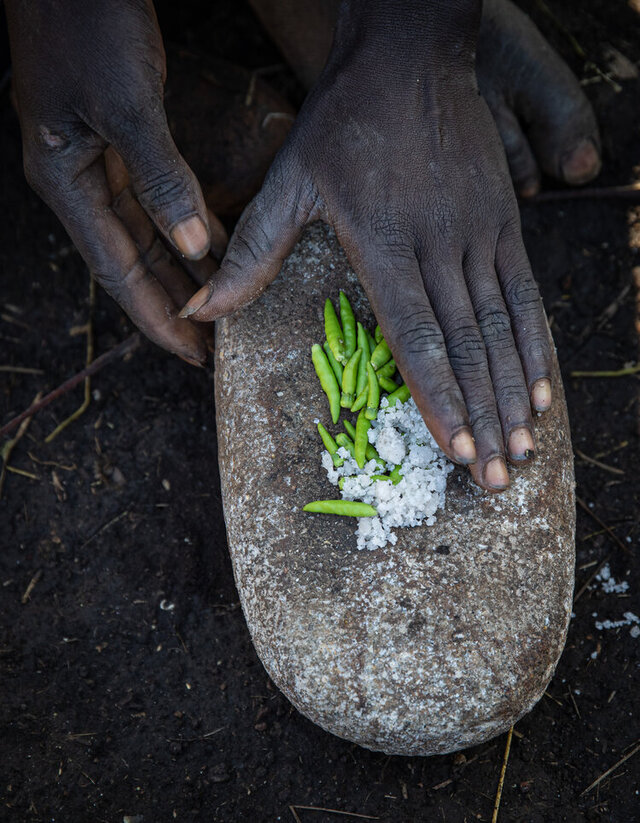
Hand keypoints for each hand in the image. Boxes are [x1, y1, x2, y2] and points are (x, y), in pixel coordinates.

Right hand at [6, 0, 223, 364]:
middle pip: (130, 263)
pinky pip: (152, 201)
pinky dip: (183, 226)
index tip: (192, 354)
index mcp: (65, 183)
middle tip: (210, 344)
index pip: (117, 272)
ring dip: (180, 271)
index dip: (156, 317)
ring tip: (217, 305)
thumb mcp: (126, 105)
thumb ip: (161, 179)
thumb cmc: (86, 22)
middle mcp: (77, 181)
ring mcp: (95, 161)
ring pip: (143, 235)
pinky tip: (212, 246)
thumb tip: (193, 247)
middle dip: (171, 305)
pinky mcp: (117, 140)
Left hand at [182, 0, 552, 490]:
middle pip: (466, 347)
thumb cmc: (344, 121)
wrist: (410, 55)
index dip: (439, 397)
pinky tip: (542, 389)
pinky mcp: (504, 220)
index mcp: (385, 243)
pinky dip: (535, 346)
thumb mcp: (289, 181)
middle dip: (484, 418)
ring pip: (501, 329)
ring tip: (524, 450)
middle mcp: (440, 246)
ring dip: (513, 394)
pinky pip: (525, 294)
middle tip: (497, 480)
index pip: (417, 336)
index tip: (458, 451)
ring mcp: (479, 233)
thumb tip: (201, 308)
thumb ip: (252, 252)